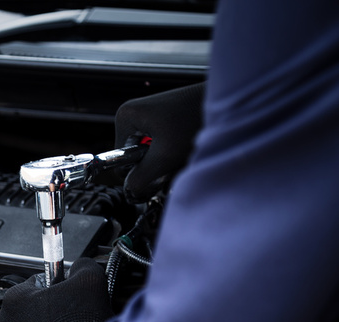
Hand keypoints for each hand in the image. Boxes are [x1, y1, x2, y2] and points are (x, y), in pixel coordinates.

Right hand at [115, 82, 204, 202]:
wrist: (230, 103)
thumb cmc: (197, 118)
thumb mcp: (164, 156)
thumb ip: (140, 178)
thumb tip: (129, 191)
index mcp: (125, 117)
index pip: (118, 159)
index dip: (137, 171)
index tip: (158, 168)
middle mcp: (134, 114)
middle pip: (135, 157)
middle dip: (155, 166)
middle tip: (174, 159)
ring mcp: (149, 116)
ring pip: (150, 155)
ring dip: (167, 161)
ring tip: (184, 152)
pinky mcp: (164, 120)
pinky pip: (162, 147)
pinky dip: (174, 154)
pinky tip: (188, 148)